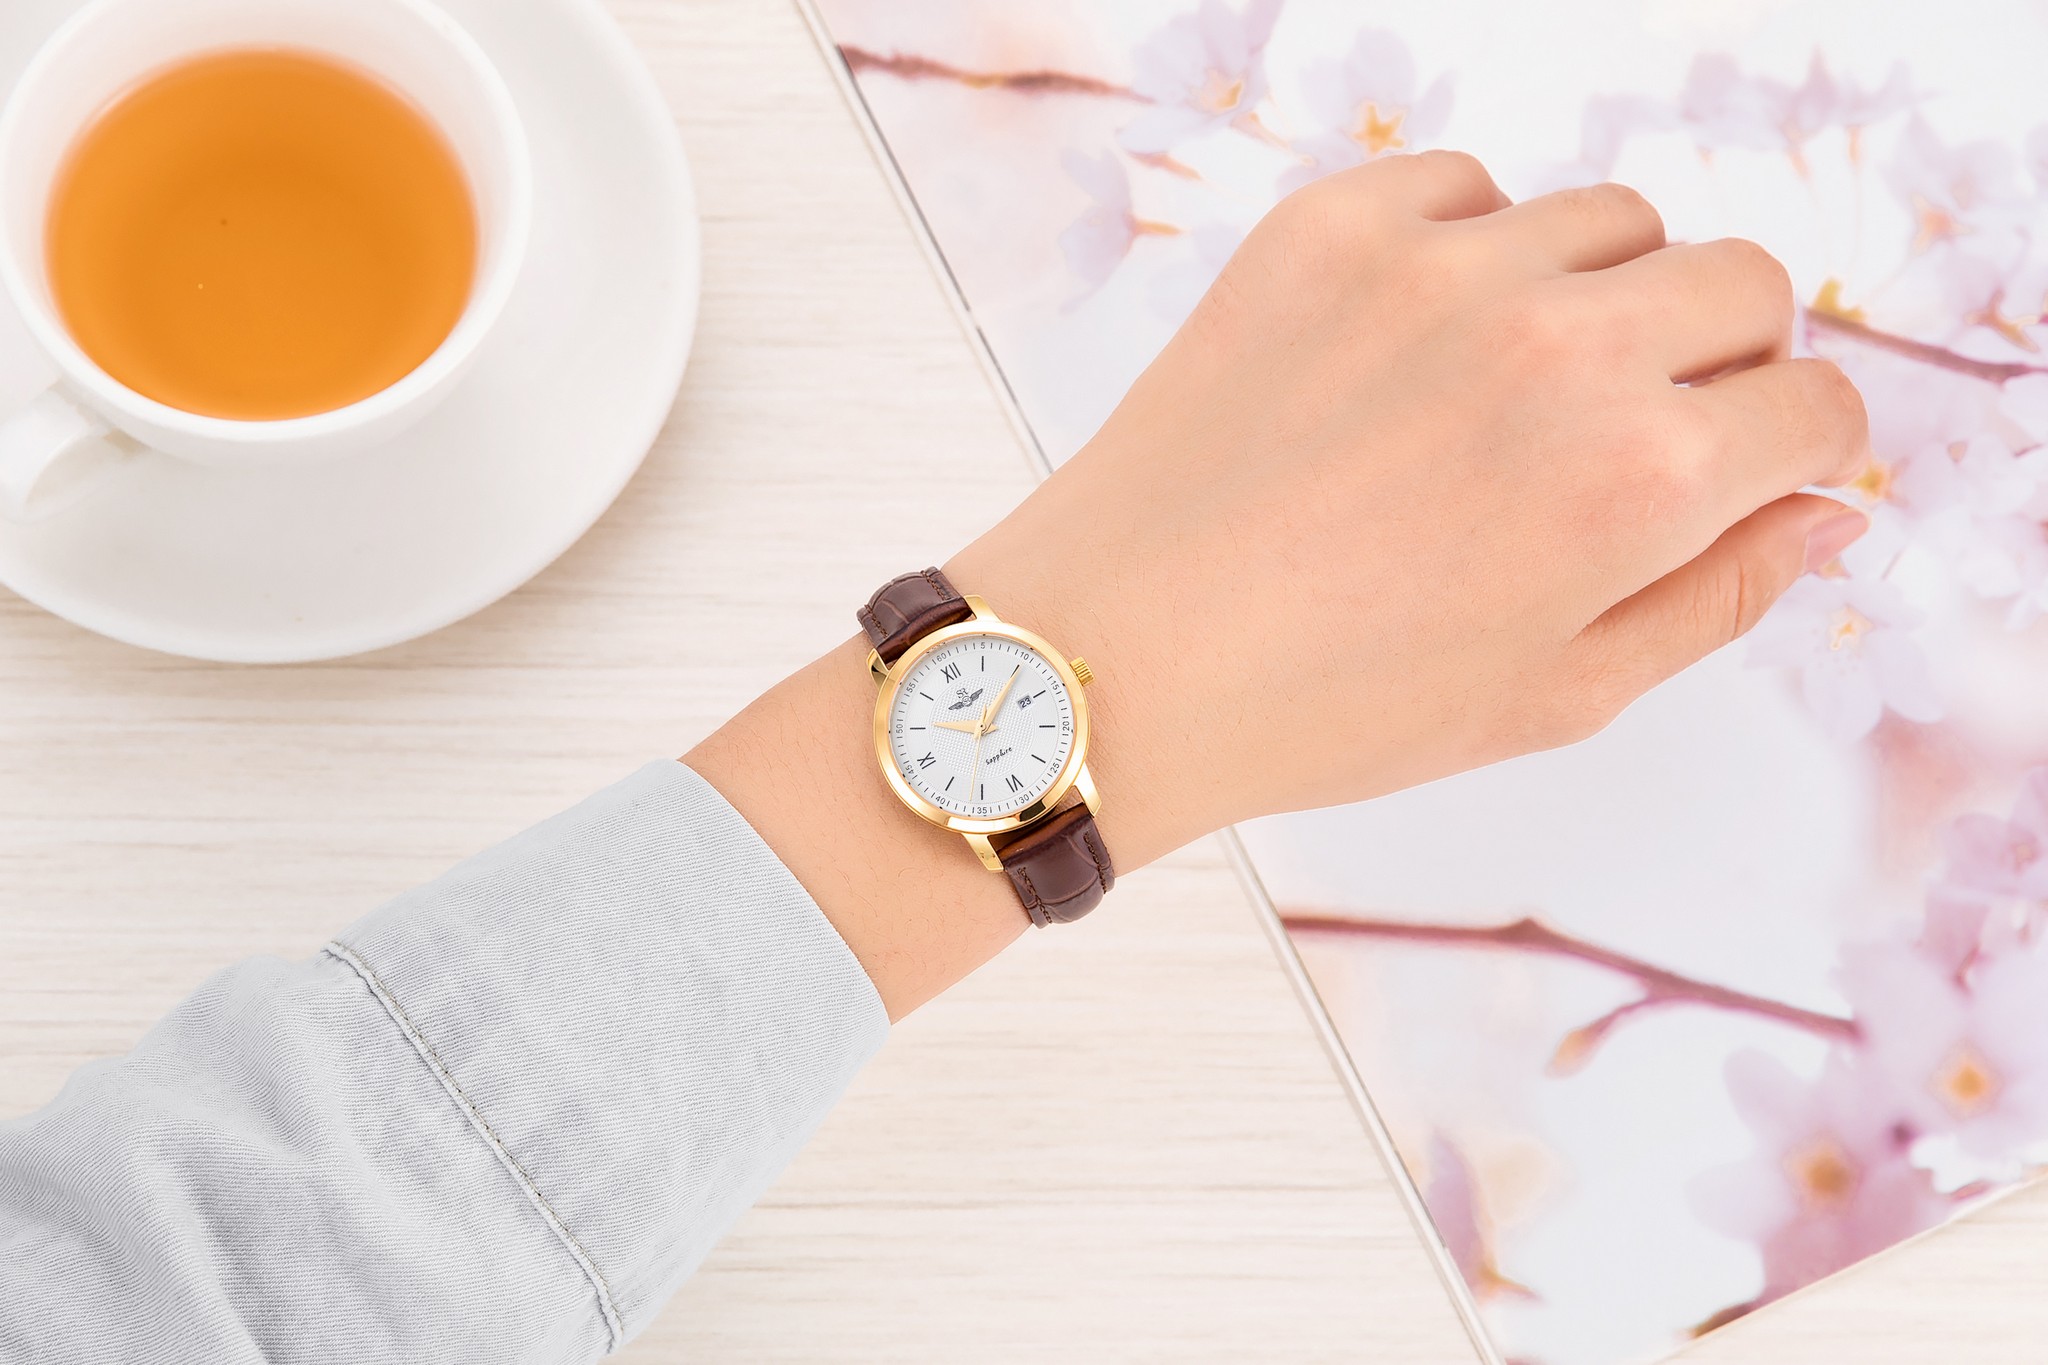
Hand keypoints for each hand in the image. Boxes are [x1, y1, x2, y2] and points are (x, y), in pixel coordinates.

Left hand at [693, 150, 1870, 1017]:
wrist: (1110, 658)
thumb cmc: (1324, 707)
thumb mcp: (1554, 696)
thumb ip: (1718, 597)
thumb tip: (1825, 513)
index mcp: (1641, 479)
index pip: (1817, 402)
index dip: (1797, 450)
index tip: (1749, 469)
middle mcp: (1562, 345)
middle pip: (1742, 285)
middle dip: (1723, 363)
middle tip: (1634, 436)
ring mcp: (1441, 268)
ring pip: (1615, 222)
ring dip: (1601, 297)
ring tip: (1506, 397)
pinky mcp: (1332, 227)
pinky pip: (1468, 187)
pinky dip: (1473, 248)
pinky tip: (1415, 346)